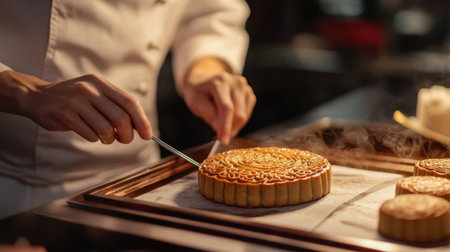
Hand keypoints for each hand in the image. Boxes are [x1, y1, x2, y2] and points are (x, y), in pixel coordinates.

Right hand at [0, 70, 151, 143]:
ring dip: (110, 139)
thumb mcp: (94, 93)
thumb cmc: (72, 98)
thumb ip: (114, 105)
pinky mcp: (66, 116)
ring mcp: (77, 102)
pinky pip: (91, 135)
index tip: (148, 135)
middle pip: (121, 118)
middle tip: (124, 139)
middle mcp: (90, 90)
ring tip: (105, 137)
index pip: (130, 103)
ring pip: (106, 129)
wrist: (37, 96)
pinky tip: (89, 133)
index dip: (142, 121)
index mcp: (101, 83)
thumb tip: (138, 126)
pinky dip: (94, 139)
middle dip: (128, 135)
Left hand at [182, 57, 255, 144]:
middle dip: (229, 128)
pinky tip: (228, 117)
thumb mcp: (195, 102)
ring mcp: (244, 87)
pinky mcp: (249, 93)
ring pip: (244, 116)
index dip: (226, 126)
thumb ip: (209, 115)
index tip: (223, 140)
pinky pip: (247, 114)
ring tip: (221, 122)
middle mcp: (235, 82)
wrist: (204, 81)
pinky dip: (238, 121)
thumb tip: (220, 129)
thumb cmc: (198, 92)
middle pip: (238, 113)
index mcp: (220, 82)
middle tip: (219, 134)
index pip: (227, 107)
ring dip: (233, 125)